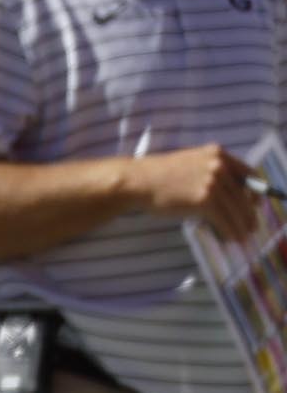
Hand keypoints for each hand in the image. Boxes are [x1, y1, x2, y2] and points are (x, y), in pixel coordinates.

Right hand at [136, 143, 263, 242]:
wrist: (137, 181)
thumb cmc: (157, 175)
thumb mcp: (190, 163)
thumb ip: (211, 172)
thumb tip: (228, 195)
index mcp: (217, 154)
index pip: (249, 174)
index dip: (255, 192)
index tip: (254, 205)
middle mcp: (218, 166)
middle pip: (244, 194)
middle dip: (249, 214)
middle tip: (251, 227)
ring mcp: (212, 182)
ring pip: (237, 209)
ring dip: (242, 226)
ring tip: (243, 236)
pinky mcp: (205, 200)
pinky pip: (225, 220)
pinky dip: (230, 231)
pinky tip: (230, 238)